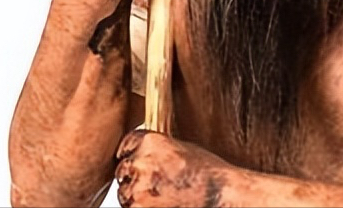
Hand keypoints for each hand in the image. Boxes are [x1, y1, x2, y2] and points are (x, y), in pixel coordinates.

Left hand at [114, 130, 231, 207]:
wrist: (220, 195)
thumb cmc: (207, 173)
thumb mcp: (180, 147)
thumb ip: (156, 148)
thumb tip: (140, 154)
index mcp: (150, 141)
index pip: (126, 145)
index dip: (131, 155)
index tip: (138, 164)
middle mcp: (141, 161)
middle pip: (122, 169)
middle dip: (133, 177)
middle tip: (155, 185)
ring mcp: (138, 186)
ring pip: (123, 191)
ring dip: (135, 195)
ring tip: (161, 197)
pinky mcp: (138, 207)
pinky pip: (129, 207)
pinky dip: (140, 207)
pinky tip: (161, 204)